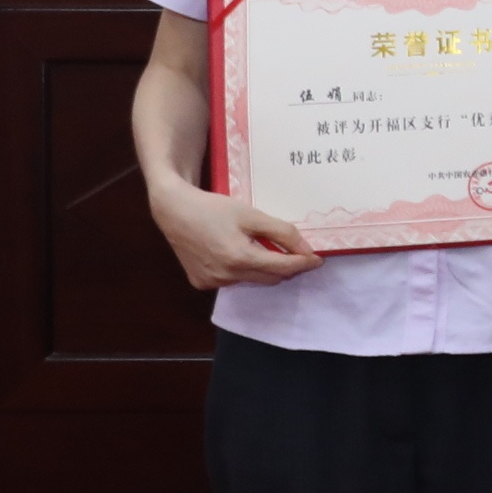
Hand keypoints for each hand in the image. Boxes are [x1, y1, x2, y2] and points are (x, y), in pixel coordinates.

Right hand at [149, 177, 317, 289]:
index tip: (318, 259)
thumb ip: (282, 232)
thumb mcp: (251, 215)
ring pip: (252, 281)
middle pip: (270, 278)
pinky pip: (233, 280)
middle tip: (294, 252)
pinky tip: (233, 252)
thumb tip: (306, 250)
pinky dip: (241, 270)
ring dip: (262, 268)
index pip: (282, 268)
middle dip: (286, 266)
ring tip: (260, 247)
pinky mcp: (202, 284)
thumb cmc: (213, 208)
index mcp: (239, 259)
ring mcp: (212, 283)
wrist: (174, 211)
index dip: (303, 263)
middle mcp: (226, 277)